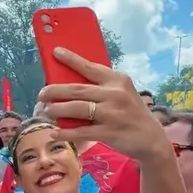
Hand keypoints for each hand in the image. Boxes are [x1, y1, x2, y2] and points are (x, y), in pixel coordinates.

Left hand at [37, 48, 171, 161]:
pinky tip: (55, 133)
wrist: (152, 140)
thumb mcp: (123, 94)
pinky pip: (82, 131)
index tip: (55, 52)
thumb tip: (70, 89)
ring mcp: (112, 113)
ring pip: (77, 108)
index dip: (71, 60)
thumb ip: (102, 89)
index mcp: (118, 80)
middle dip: (55, 91)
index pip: (90, 67)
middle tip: (41, 94)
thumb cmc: (132, 115)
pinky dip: (66, 132)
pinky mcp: (109, 132)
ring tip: (46, 111)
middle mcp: (115, 94)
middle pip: (77, 89)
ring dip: (58, 110)